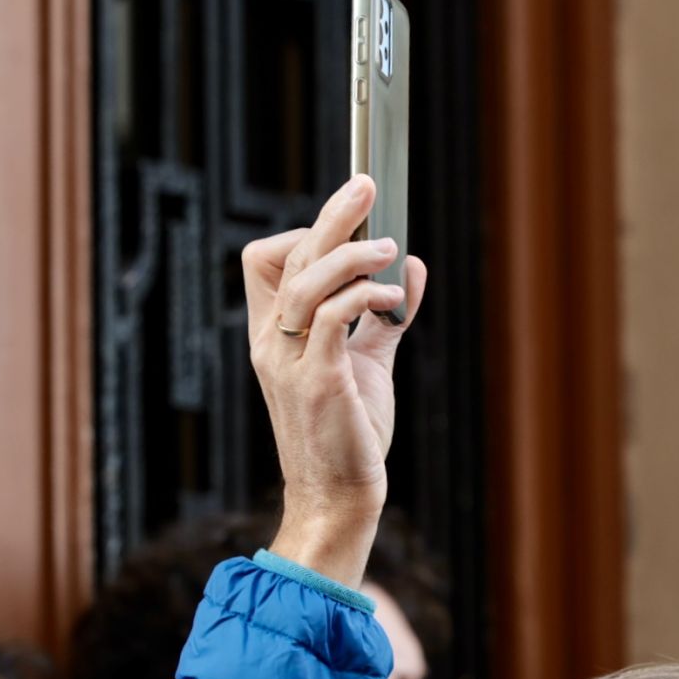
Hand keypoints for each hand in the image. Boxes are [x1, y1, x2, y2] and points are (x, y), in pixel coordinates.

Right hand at [243, 174, 428, 586]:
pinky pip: (331, 318)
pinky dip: (364, 296)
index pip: (266, 260)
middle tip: (366, 184)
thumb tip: (412, 264)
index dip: (308, 235)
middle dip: (331, 215)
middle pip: (289, 256)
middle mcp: (271, 342)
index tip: (354, 230)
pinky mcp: (318, 381)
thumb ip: (384, 315)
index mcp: (273, 334)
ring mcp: (289, 361)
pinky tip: (392, 298)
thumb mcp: (367, 362)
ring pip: (305, 280)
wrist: (340, 495)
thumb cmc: (349, 431)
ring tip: (390, 248)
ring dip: (352, 254)